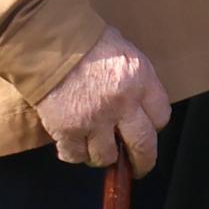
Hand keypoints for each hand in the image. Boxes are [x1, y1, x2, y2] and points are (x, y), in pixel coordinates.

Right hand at [38, 26, 166, 174]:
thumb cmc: (86, 41)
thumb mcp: (125, 53)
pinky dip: (74, 154)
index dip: (153, 127)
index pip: (161, 117)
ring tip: (97, 149)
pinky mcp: (67, 129)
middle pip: (143, 145)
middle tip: (137, 167)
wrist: (46, 42)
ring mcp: (95, 119)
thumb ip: (136, 80)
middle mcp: (123, 104)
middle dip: (142, 161)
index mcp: (141, 81)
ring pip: (106, 156)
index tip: (147, 130)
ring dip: (102, 156)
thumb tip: (140, 104)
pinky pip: (75, 155)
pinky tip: (73, 146)